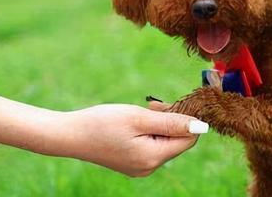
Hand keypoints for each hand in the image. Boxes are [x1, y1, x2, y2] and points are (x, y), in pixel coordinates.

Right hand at [58, 104, 207, 176]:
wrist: (70, 135)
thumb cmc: (102, 123)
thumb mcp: (139, 117)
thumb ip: (172, 122)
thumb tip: (202, 127)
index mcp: (153, 158)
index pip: (188, 139)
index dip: (184, 119)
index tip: (166, 104)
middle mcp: (149, 168)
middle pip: (177, 142)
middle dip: (170, 120)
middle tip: (152, 105)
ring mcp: (140, 167)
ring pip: (164, 142)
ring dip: (159, 124)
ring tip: (142, 111)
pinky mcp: (131, 163)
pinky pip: (151, 146)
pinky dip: (149, 131)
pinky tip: (134, 122)